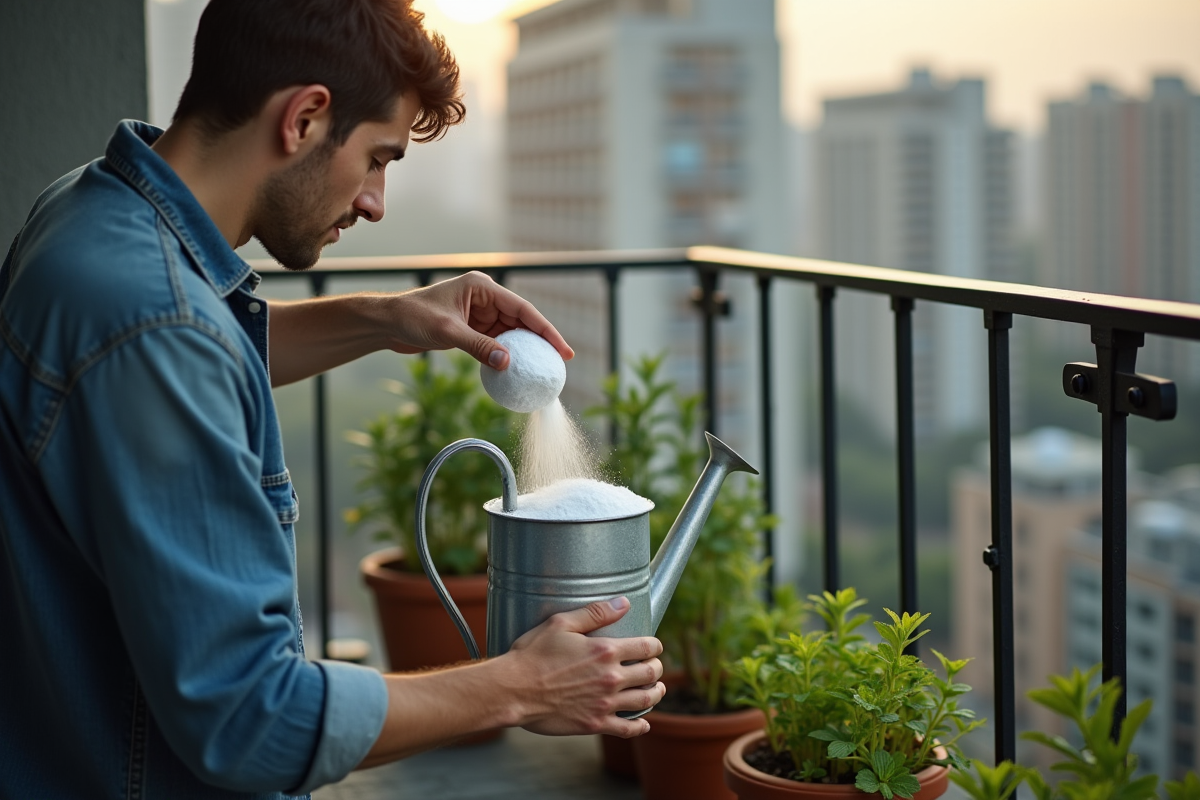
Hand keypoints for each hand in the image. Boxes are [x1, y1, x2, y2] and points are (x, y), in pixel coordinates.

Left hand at [386, 271, 573, 367]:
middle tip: (559, 364)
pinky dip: (506, 357)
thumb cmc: (413, 317)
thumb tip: (508, 363)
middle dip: (540, 342)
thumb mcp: (447, 331)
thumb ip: (478, 346)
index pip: (522, 309)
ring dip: (524, 351)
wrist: (388, 323)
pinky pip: (496, 344)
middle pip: (521, 322)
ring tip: (542, 370)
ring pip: (510, 334)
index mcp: (482, 287)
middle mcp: (484, 298)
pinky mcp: (471, 329)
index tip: (562, 349)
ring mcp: (479, 314)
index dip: (545, 330)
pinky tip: (517, 372)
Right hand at [504, 597, 664, 737]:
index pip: (646, 647)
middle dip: (657, 668)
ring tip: (657, 689)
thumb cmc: (533, 654)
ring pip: (645, 700)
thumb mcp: (560, 623)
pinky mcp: (595, 723)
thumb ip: (595, 613)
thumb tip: (624, 604)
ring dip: (656, 693)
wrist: (513, 690)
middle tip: (654, 666)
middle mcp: (610, 678)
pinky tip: (644, 723)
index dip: (655, 646)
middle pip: (651, 674)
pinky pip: (627, 729)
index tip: (654, 646)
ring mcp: (605, 703)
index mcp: (605, 651)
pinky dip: (640, 726)